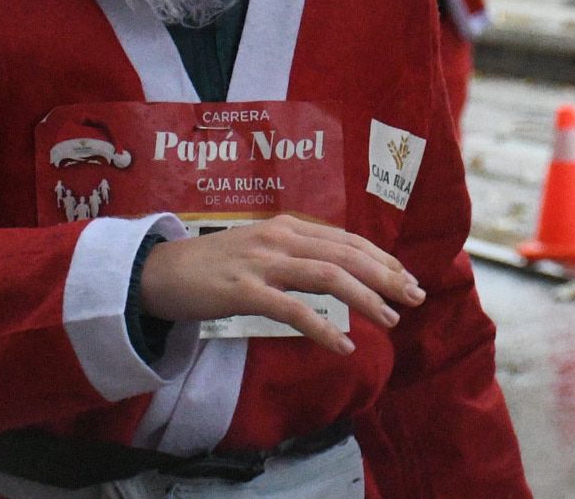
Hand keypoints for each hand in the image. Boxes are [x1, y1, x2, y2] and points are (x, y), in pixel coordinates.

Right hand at [138, 216, 423, 355]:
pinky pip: (292, 310)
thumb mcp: (261, 248)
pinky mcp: (243, 291)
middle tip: (416, 296)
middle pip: (347, 254)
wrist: (158, 271)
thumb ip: (296, 253)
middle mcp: (280, 238)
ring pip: (328, 276)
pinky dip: (323, 328)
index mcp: (288, 226)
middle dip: (387, 275)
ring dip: (365, 298)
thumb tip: (338, 268)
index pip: (347, 240)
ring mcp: (262, 262)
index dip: (382, 258)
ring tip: (391, 319)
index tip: (408, 277)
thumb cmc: (213, 265)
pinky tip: (344, 347)